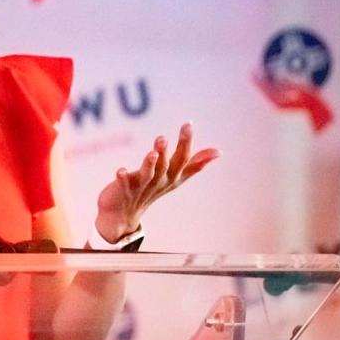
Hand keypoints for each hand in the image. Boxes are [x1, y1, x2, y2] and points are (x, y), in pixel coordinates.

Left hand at [94, 122, 219, 242]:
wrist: (124, 215)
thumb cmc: (152, 190)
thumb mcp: (176, 177)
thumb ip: (195, 164)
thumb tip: (219, 151)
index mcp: (172, 176)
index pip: (182, 158)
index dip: (185, 142)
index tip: (188, 124)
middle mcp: (159, 182)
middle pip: (165, 166)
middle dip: (165, 152)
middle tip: (164, 137)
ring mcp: (141, 187)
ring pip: (148, 175)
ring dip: (149, 164)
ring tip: (151, 152)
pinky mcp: (123, 191)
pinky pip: (124, 184)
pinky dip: (123, 178)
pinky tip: (120, 171)